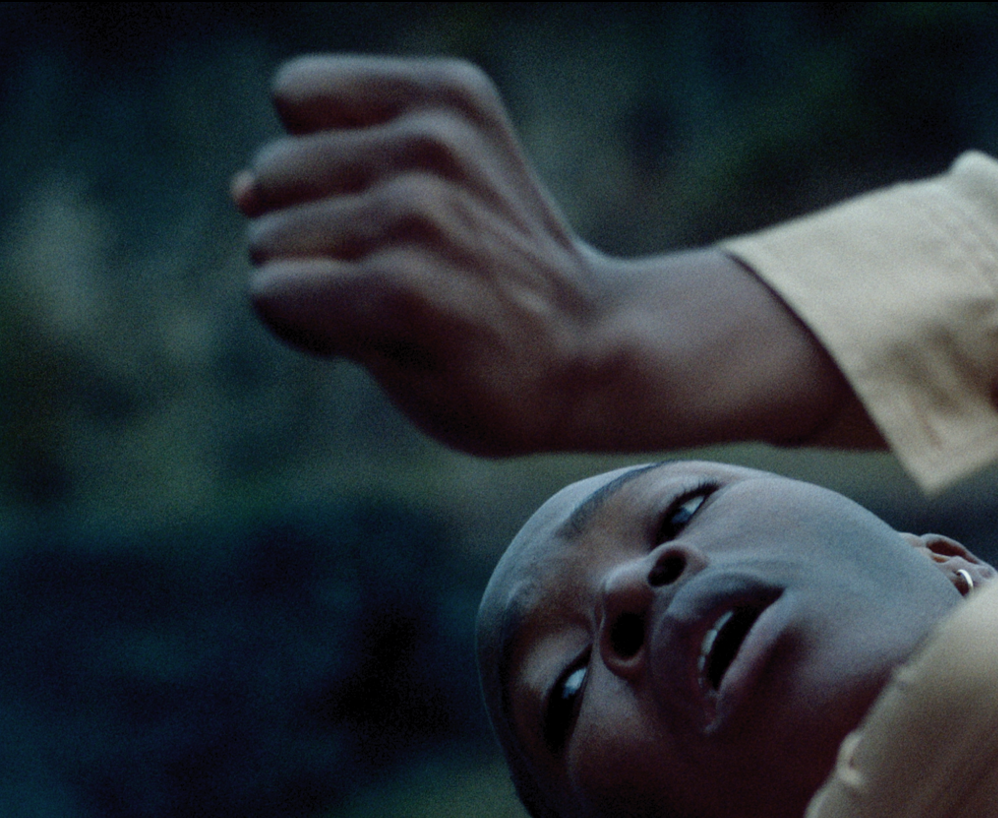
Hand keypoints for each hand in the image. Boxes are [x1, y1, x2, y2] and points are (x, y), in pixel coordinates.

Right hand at [235, 56, 852, 456]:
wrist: (594, 342)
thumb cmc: (487, 382)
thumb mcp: (392, 384)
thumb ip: (302, 300)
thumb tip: (241, 187)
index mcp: (403, 292)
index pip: (268, 291)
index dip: (309, 327)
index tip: (378, 340)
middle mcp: (419, 205)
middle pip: (270, 223)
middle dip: (311, 264)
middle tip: (397, 291)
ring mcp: (438, 142)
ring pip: (281, 165)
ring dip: (318, 206)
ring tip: (395, 241)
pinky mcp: (452, 94)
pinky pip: (308, 90)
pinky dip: (325, 129)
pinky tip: (383, 171)